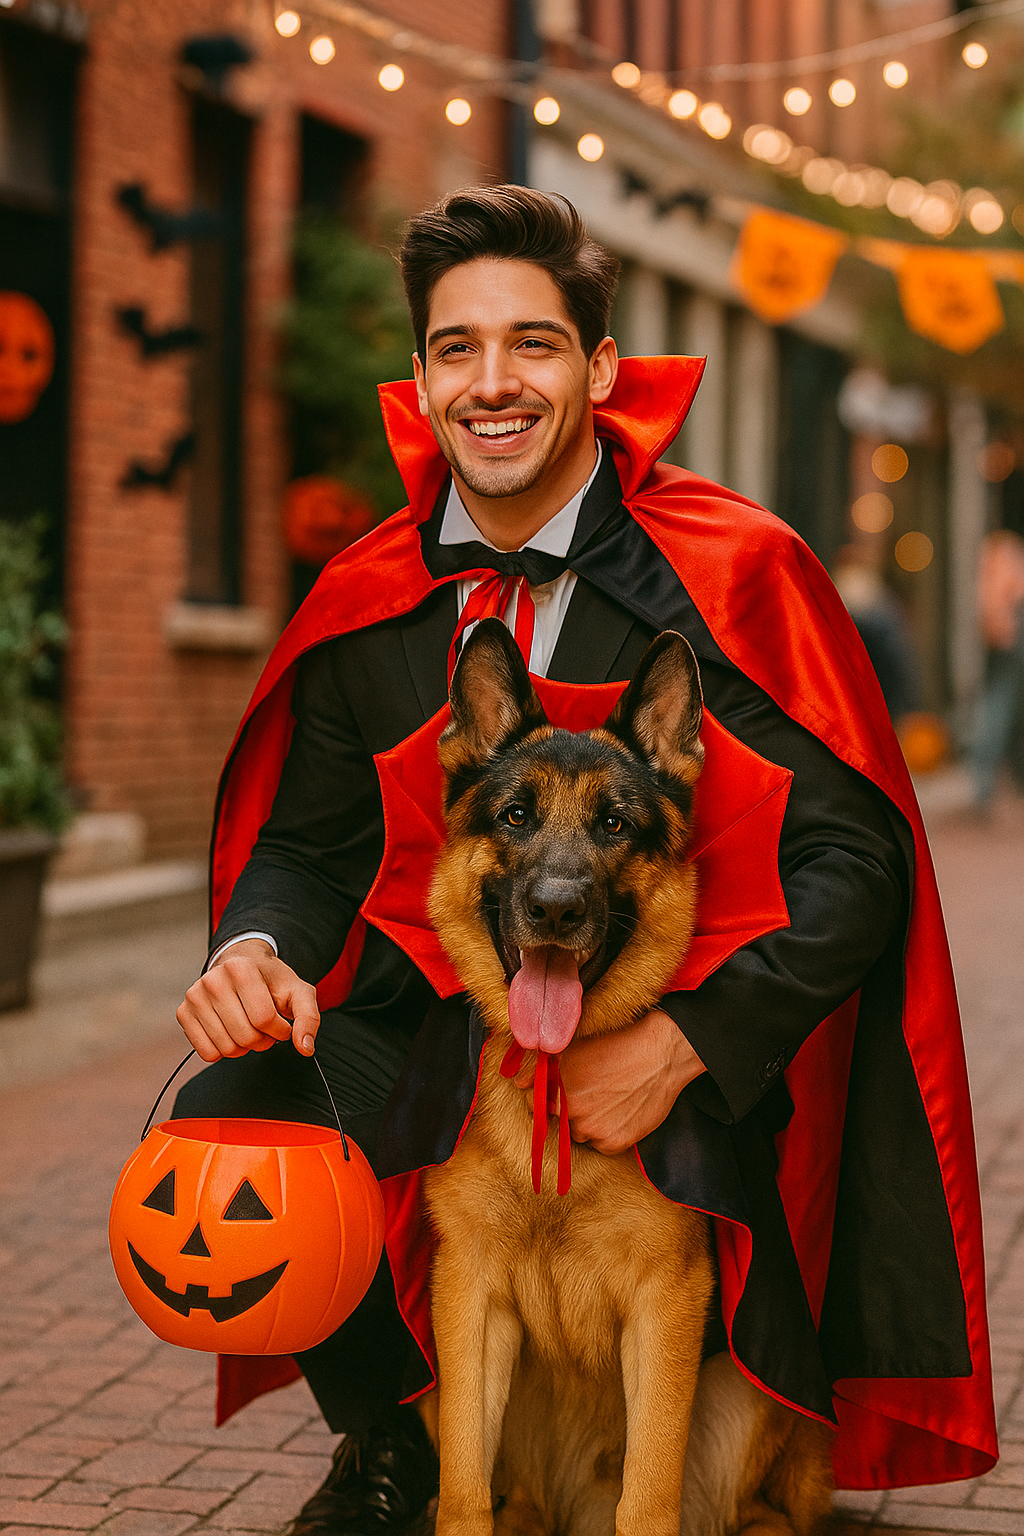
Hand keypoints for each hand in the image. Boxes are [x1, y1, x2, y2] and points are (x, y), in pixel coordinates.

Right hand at [176, 938, 320, 1063]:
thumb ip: (308, 1018)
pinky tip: (232, 1033)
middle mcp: (213, 980)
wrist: (241, 966)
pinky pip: (207, 1053)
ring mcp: (194, 996)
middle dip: (263, 1040)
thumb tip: (305, 1048)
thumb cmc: (271, 981)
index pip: (264, 1019)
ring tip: (250, 1028)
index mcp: (242, 969)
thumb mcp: (298, 992)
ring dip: (245, 1047)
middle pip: (245, 1036)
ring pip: (227, 1048)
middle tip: (265, 1027)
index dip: (280, 1029)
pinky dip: (224, 1051)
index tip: (282, 1022)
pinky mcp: (183, 1012)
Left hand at [516, 1007, 705, 1155]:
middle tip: (593, 1092)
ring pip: (579, 1133)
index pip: (535, 1101)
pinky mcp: (613, 1143)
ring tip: (610, 1099)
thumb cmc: (620, 1043)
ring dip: (588, 1122)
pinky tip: (621, 1111)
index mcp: (557, 1084)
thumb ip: (541, 1065)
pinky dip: (608, 1133)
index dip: (548, 1094)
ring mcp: (591, 1129)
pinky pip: (601, 1145)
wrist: (662, 1054)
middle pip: (557, 1120)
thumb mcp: (577, 1045)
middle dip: (568, 1108)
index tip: (562, 1090)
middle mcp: (570, 1109)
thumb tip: (516, 1081)